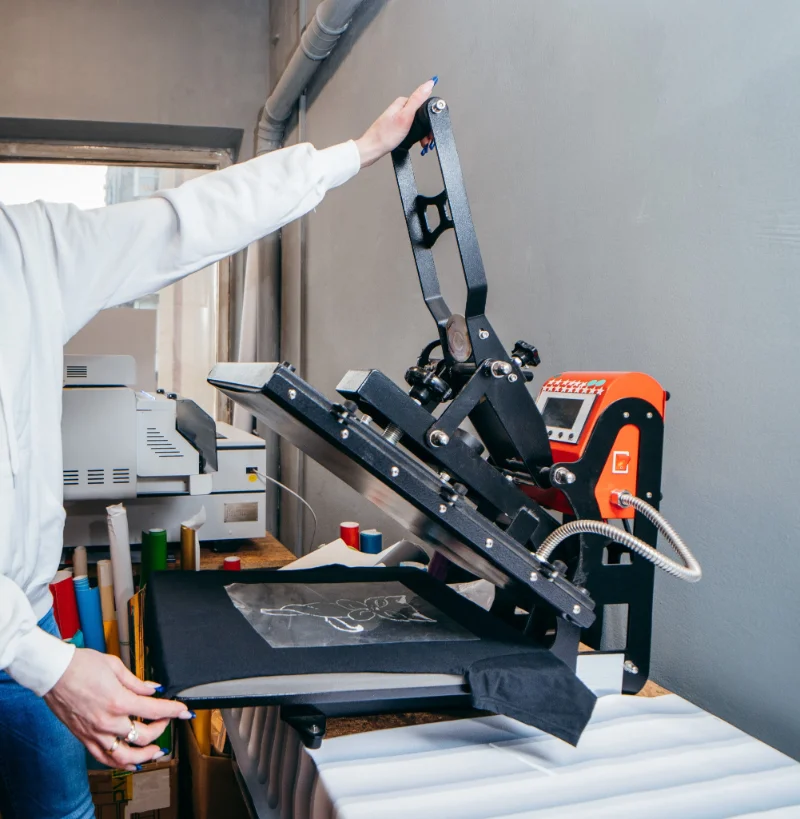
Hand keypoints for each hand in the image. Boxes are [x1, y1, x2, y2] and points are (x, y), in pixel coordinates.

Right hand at [45, 648, 192, 770]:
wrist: (53, 672)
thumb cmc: (81, 665)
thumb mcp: (115, 666)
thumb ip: (137, 682)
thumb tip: (154, 689)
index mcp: (119, 700)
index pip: (155, 710)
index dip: (174, 711)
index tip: (185, 712)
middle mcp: (109, 721)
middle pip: (144, 735)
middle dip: (162, 728)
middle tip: (167, 720)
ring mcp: (96, 732)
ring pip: (125, 756)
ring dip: (145, 756)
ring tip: (157, 752)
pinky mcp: (84, 738)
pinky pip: (104, 758)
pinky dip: (120, 763)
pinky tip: (132, 763)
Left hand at [355, 79, 436, 168]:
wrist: (373, 149)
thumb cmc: (386, 135)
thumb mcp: (405, 116)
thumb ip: (417, 99)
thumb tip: (429, 84)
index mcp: (402, 102)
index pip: (423, 103)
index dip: (429, 115)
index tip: (430, 126)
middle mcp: (400, 109)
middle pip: (421, 115)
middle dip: (425, 127)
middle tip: (426, 138)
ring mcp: (398, 118)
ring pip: (417, 124)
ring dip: (421, 133)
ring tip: (421, 141)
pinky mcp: (397, 127)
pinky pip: (412, 130)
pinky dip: (415, 137)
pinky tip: (414, 141)